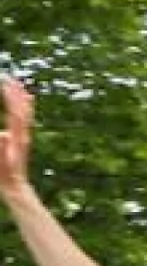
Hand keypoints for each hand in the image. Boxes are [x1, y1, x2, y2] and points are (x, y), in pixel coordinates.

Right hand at [0, 79, 35, 201]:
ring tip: (19, 85)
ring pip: (25, 115)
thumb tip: (2, 134)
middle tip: (10, 77)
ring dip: (21, 99)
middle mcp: (23, 135)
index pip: (15, 112)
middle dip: (16, 93)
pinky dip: (24, 110)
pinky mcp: (22, 142)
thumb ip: (0, 148)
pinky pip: (24, 121)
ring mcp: (24, 138)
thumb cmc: (5, 176)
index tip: (4, 81)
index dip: (10, 96)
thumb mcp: (2, 162)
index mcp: (17, 138)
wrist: (16, 188)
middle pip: (22, 110)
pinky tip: (23, 105)